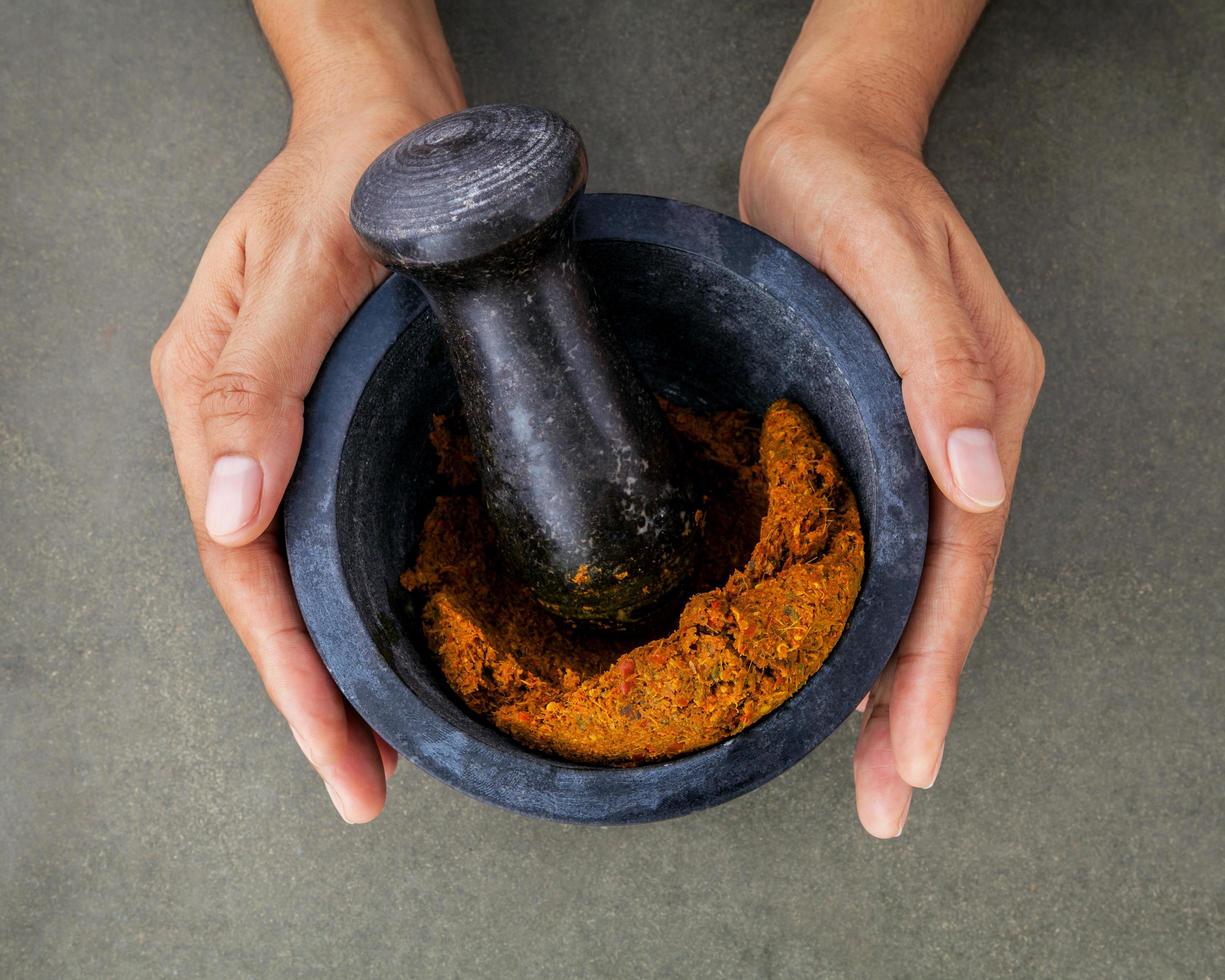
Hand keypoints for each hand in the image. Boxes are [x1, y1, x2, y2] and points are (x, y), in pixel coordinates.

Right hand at [151, 103, 441, 821]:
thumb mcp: (309, 264)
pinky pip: (330, 528)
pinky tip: (388, 642)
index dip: (291, 672)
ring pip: (296, 572)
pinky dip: (356, 599)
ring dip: (335, 663)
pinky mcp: (328, 422)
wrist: (394, 127)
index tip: (340, 756)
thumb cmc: (356, 177)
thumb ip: (259, 380)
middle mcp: (238, 429)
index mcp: (211, 398)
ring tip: (380, 748)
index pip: (242, 567)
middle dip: (314, 699)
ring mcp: (282, 430)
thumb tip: (230, 512)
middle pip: (266, 590)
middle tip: (367, 787)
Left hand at [740, 99, 1043, 836]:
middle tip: (885, 798)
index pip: (961, 558)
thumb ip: (937, 365)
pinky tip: (839, 654)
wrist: (820, 144)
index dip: (934, 659)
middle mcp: (956, 435)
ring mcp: (916, 437)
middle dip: (914, 697)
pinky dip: (860, 606)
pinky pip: (874, 539)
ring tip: (866, 763)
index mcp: (977, 404)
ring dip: (888, 670)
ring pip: (909, 577)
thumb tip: (979, 477)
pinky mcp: (868, 431)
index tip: (910, 751)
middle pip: (941, 588)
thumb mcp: (889, 259)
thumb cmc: (849, 191)